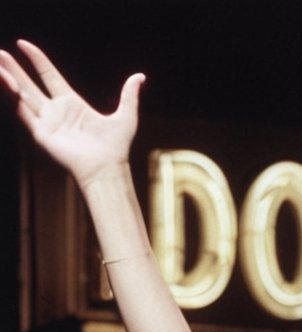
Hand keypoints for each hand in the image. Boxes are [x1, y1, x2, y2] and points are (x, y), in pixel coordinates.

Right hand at [0, 40, 143, 184]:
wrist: (108, 168)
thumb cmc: (116, 148)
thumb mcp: (126, 116)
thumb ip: (129, 95)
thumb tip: (140, 76)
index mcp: (71, 104)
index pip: (49, 76)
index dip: (37, 60)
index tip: (23, 44)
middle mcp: (56, 113)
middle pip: (30, 84)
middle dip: (14, 68)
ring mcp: (47, 124)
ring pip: (21, 96)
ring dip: (7, 79)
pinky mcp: (41, 135)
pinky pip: (23, 112)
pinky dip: (12, 97)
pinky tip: (5, 81)